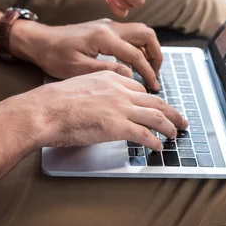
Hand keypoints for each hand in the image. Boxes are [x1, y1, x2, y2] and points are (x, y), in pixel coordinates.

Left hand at [10, 18, 162, 90]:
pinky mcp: (105, 28)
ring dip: (149, 50)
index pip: (136, 54)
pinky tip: (135, 64)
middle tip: (156, 75)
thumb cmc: (54, 56)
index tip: (154, 86)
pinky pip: (130, 34)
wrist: (39, 41)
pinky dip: (139, 47)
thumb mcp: (78, 69)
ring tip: (149, 70)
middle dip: (156, 55)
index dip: (148, 72)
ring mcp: (108, 25)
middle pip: (146, 34)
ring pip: (141, 32)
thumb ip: (106, 71)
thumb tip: (130, 76)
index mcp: (104, 37)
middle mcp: (110, 27)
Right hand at [28, 71, 187, 149]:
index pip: (139, 89)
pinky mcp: (118, 126)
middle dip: (171, 112)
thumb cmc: (54, 101)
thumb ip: (95, 91)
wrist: (45, 110)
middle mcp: (120, 91)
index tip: (157, 107)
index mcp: (110, 78)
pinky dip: (155, 142)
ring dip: (169, 127)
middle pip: (155, 101)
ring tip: (175, 134)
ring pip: (156, 117)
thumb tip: (99, 104)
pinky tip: (158, 147)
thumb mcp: (79, 84)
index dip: (151, 101)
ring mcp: (120, 108)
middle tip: (180, 120)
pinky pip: (144, 135)